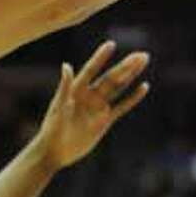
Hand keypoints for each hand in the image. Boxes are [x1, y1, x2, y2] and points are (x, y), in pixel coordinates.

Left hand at [34, 41, 150, 173]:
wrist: (55, 151)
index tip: (111, 44)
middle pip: (111, 77)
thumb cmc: (52, 129)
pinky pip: (122, 106)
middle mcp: (89, 94)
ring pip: (118, 87)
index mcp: (77, 89)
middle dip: (126, 65)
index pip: (91, 70)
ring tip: (143, 60)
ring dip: (131, 74)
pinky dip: (133, 98)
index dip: (100, 58)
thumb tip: (66, 65)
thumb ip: (65, 87)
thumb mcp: (58, 108)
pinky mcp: (105, 120)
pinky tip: (144, 86)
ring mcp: (98, 106)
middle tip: (141, 54)